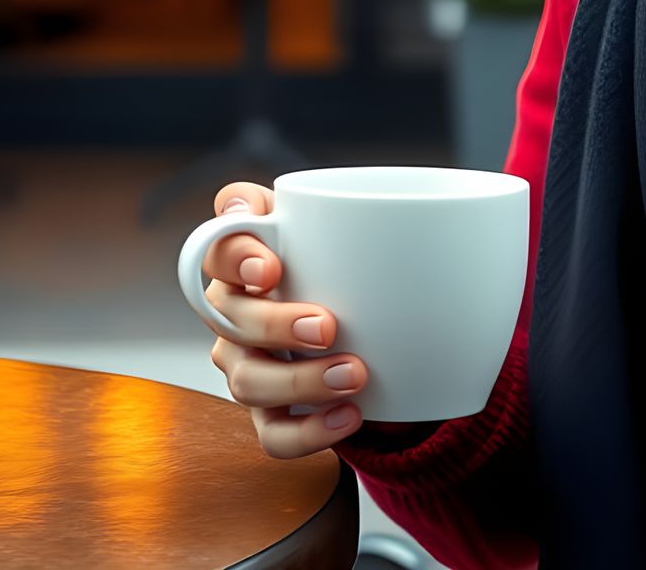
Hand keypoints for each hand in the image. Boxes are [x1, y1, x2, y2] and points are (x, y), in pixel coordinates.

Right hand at [202, 181, 368, 455]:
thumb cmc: (358, 266)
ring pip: (247, 380)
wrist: (379, 330)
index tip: (271, 267)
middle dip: (275, 324)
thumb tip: (426, 212)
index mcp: (253, 257)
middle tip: (327, 326)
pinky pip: (273, 434)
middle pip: (228, 317)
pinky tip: (349, 417)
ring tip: (354, 374)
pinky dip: (309, 431)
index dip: (234, 255)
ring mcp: (248, 362)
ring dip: (299, 381)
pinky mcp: (269, 412)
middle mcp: (238, 309)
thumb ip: (367, 214)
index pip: (219, 243)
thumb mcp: (362, 232)